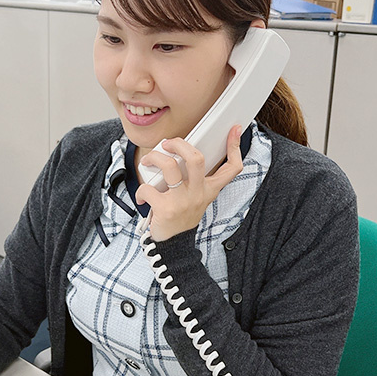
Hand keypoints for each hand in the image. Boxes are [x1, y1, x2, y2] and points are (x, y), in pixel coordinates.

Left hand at [136, 125, 243, 241]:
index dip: (235, 147)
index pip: (231, 168)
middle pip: (196, 159)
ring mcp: (183, 201)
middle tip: (168, 144)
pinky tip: (142, 196)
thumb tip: (179, 154)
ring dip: (154, 158)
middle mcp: (199, 194)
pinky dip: (141, 190)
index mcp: (209, 189)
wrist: (174, 245)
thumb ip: (194, 179)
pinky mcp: (165, 208)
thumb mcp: (196, 198)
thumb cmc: (182, 217)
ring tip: (148, 161)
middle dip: (179, 144)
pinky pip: (148, 188)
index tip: (234, 130)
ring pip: (170, 166)